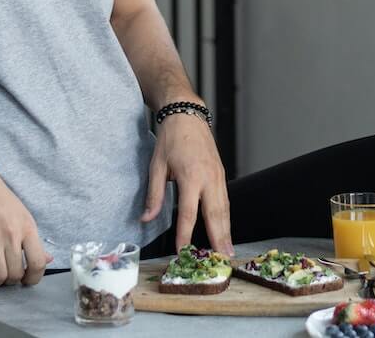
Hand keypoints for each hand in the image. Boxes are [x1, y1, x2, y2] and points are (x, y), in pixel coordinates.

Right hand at [0, 164, 51, 286]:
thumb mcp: (22, 213)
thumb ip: (32, 239)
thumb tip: (47, 259)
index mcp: (27, 227)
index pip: (38, 262)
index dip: (33, 278)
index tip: (26, 280)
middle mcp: (12, 234)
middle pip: (15, 273)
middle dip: (10, 281)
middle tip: (4, 274)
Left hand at [140, 112, 232, 254]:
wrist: (188, 115)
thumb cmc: (171, 139)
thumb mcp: (157, 165)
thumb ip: (154, 194)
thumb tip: (146, 218)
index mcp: (191, 176)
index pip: (189, 213)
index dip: (185, 235)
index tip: (183, 252)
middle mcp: (209, 178)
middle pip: (215, 214)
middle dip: (219, 238)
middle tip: (222, 259)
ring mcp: (218, 176)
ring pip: (224, 209)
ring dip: (227, 231)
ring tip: (228, 251)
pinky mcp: (221, 174)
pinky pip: (225, 200)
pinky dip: (227, 217)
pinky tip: (226, 230)